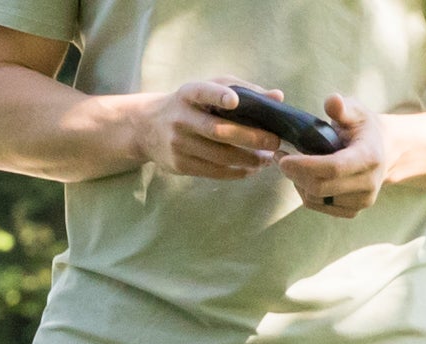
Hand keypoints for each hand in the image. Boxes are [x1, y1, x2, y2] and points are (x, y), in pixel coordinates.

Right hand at [137, 81, 280, 179]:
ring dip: (248, 159)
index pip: (203, 92)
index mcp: (189, 94)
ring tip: (267, 159)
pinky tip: (251, 169)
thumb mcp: (208, 90)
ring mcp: (178, 144)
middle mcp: (181, 118)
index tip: (234, 101)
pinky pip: (212, 171)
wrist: (148, 128)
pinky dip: (235, 172)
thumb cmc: (190, 105)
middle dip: (250, 137)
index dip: (218, 96)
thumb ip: (243, 90)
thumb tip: (277, 97)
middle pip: (218, 130)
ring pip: (219, 155)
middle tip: (275, 142)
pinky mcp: (179, 165)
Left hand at [277, 95, 390, 217]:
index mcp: (369, 158)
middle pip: (320, 187)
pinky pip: (318, 206)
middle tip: (281, 158)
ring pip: (315, 199)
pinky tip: (304, 177)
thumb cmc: (364, 129)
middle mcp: (368, 184)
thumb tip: (331, 101)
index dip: (304, 165)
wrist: (384, 151)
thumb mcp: (356, 112)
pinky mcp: (351, 211)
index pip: (333, 168)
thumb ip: (342, 107)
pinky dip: (305, 192)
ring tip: (293, 166)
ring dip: (298, 183)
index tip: (283, 158)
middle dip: (294, 174)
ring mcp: (360, 201)